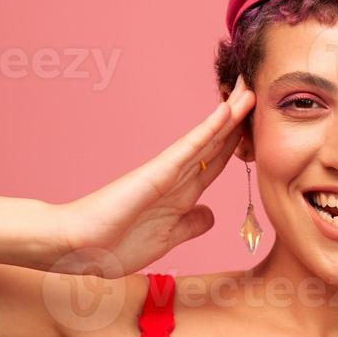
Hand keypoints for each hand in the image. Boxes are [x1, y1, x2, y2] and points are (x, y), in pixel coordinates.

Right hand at [51, 76, 255, 275]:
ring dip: (230, 114)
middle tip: (259, 90)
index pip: (216, 161)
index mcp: (181, 194)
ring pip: (207, 138)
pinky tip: (226, 113)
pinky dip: (208, 130)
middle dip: (238, 118)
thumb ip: (190, 224)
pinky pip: (188, 149)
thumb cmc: (114, 245)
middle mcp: (177, 178)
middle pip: (216, 142)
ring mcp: (168, 173)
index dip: (238, 143)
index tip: (259, 125)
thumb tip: (210, 215)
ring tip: (249, 88)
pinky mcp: (156, 173)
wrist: (78, 248)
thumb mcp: (168, 238)